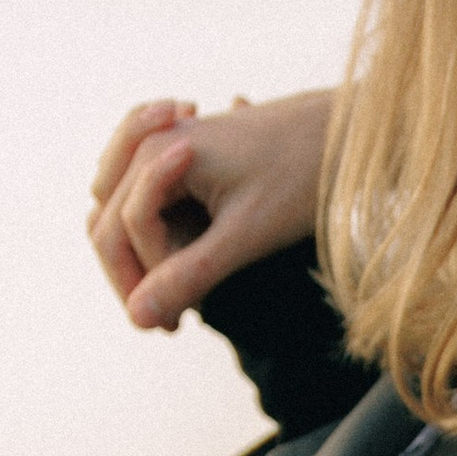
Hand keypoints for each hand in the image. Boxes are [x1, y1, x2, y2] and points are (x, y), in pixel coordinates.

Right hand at [86, 87, 335, 332]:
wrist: (350, 128)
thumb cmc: (305, 175)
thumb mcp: (247, 234)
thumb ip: (190, 272)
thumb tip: (137, 319)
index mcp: (158, 151)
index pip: (116, 232)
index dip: (140, 285)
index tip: (176, 327)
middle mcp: (153, 141)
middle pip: (106, 220)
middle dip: (135, 275)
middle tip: (175, 325)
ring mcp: (168, 145)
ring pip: (120, 210)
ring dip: (143, 258)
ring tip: (183, 303)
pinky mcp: (186, 156)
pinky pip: (146, 199)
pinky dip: (160, 236)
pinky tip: (189, 268)